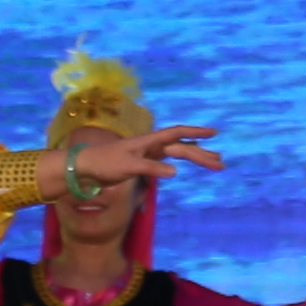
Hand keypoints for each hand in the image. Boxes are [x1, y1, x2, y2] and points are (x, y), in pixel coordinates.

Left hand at [73, 120, 224, 191]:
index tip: (214, 133)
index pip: (177, 134)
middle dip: (202, 154)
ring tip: (214, 163)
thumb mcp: (128, 167)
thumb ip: (151, 169)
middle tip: (220, 164)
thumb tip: (175, 172)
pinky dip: (180, 160)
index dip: (196, 133)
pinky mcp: (144, 162)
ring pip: (177, 153)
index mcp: (149, 141)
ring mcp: (148, 153)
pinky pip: (168, 159)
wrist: (85, 167)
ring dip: (195, 157)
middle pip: (182, 147)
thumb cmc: (104, 164)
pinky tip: (187, 163)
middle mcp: (151, 145)